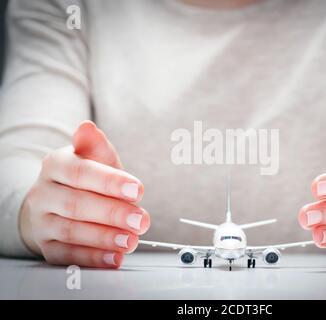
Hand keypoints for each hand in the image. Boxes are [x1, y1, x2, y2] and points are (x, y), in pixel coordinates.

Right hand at [19, 121, 150, 267]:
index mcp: (56, 165)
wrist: (56, 202)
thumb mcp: (95, 159)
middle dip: (113, 214)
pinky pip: (67, 255)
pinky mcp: (46, 246)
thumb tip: (87, 127)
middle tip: (142, 220)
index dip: (110, 182)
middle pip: (77, 204)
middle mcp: (44, 193)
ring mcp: (42, 221)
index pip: (81, 173)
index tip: (138, 189)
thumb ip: (97, 147)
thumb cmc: (85, 179)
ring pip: (71, 231)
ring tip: (131, 240)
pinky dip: (93, 258)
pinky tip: (115, 258)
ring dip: (105, 238)